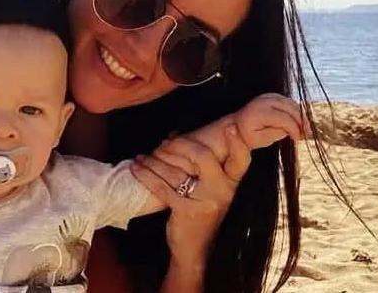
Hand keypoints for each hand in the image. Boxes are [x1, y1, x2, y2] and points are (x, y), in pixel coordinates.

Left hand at [131, 124, 250, 264]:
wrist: (194, 250)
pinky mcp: (186, 210)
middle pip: (203, 157)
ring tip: (141, 157)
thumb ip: (202, 169)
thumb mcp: (210, 192)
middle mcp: (221, 191)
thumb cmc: (200, 214)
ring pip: (176, 171)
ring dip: (154, 161)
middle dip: (179, 145)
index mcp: (230, 184)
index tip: (230, 128)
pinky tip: (136, 168)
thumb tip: (176, 135)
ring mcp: (204, 201)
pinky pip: (162, 186)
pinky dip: (145, 175)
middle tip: (162, 144)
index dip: (237, 144)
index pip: (240, 161)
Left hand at [234, 93, 311, 148]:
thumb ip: (276, 133)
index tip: (298, 138)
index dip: (294, 128)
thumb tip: (291, 129)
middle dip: (301, 121)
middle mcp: (264, 101)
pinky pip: (288, 101)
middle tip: (306, 134)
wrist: (238, 125)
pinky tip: (299, 122)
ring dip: (300, 116)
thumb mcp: (260, 140)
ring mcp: (268, 96)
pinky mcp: (272, 96)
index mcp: (260, 112)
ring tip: (304, 129)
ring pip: (291, 103)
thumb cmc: (248, 135)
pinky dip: (296, 111)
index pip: (284, 118)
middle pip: (290, 108)